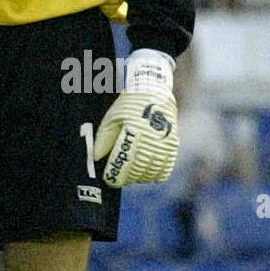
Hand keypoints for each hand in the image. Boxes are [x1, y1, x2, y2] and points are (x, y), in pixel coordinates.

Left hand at [94, 49, 178, 186]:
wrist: (154, 92)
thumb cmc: (129, 105)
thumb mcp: (111, 119)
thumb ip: (103, 140)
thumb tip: (97, 158)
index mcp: (133, 132)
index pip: (123, 162)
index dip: (114, 175)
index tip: (109, 178)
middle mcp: (150, 140)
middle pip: (137, 171)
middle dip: (125, 178)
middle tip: (118, 177)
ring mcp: (163, 144)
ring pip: (151, 173)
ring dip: (139, 178)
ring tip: (131, 173)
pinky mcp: (172, 146)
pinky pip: (165, 170)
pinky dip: (155, 175)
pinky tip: (146, 174)